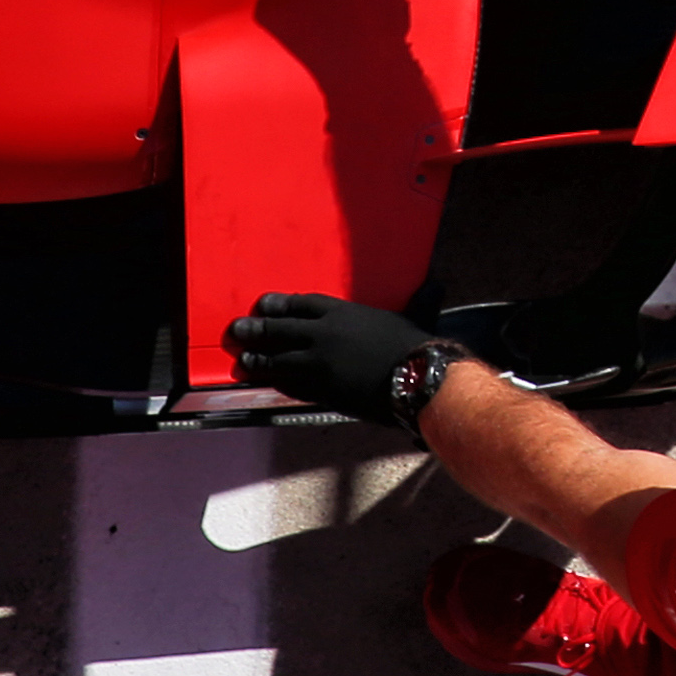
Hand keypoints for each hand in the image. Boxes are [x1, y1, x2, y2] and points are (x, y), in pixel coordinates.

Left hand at [227, 291, 452, 426]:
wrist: (413, 378)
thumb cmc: (415, 346)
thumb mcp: (414, 315)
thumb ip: (418, 301)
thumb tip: (437, 286)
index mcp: (342, 313)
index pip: (302, 305)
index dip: (280, 305)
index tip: (264, 305)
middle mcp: (324, 334)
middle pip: (281, 330)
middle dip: (257, 329)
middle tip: (238, 329)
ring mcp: (318, 363)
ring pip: (279, 359)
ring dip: (260, 359)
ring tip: (245, 359)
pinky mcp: (320, 389)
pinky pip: (291, 385)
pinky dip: (278, 382)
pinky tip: (269, 382)